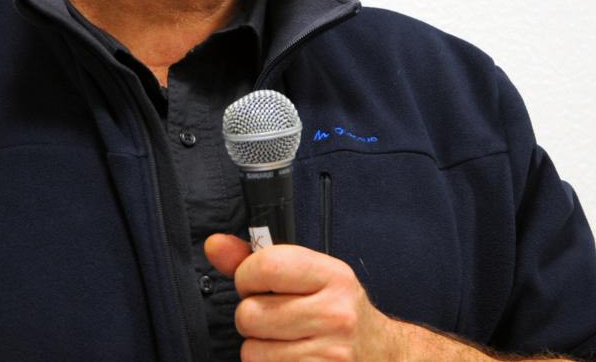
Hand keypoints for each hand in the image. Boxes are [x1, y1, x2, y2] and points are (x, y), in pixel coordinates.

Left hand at [205, 233, 405, 361]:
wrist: (381, 355)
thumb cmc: (337, 311)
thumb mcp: (310, 276)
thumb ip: (257, 259)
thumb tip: (214, 245)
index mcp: (333, 276)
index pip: (266, 265)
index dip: (247, 275)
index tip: (256, 283)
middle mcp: (335, 314)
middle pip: (250, 314)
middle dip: (252, 317)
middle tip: (275, 318)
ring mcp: (330, 355)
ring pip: (251, 352)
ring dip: (259, 348)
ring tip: (285, 342)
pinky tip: (292, 359)